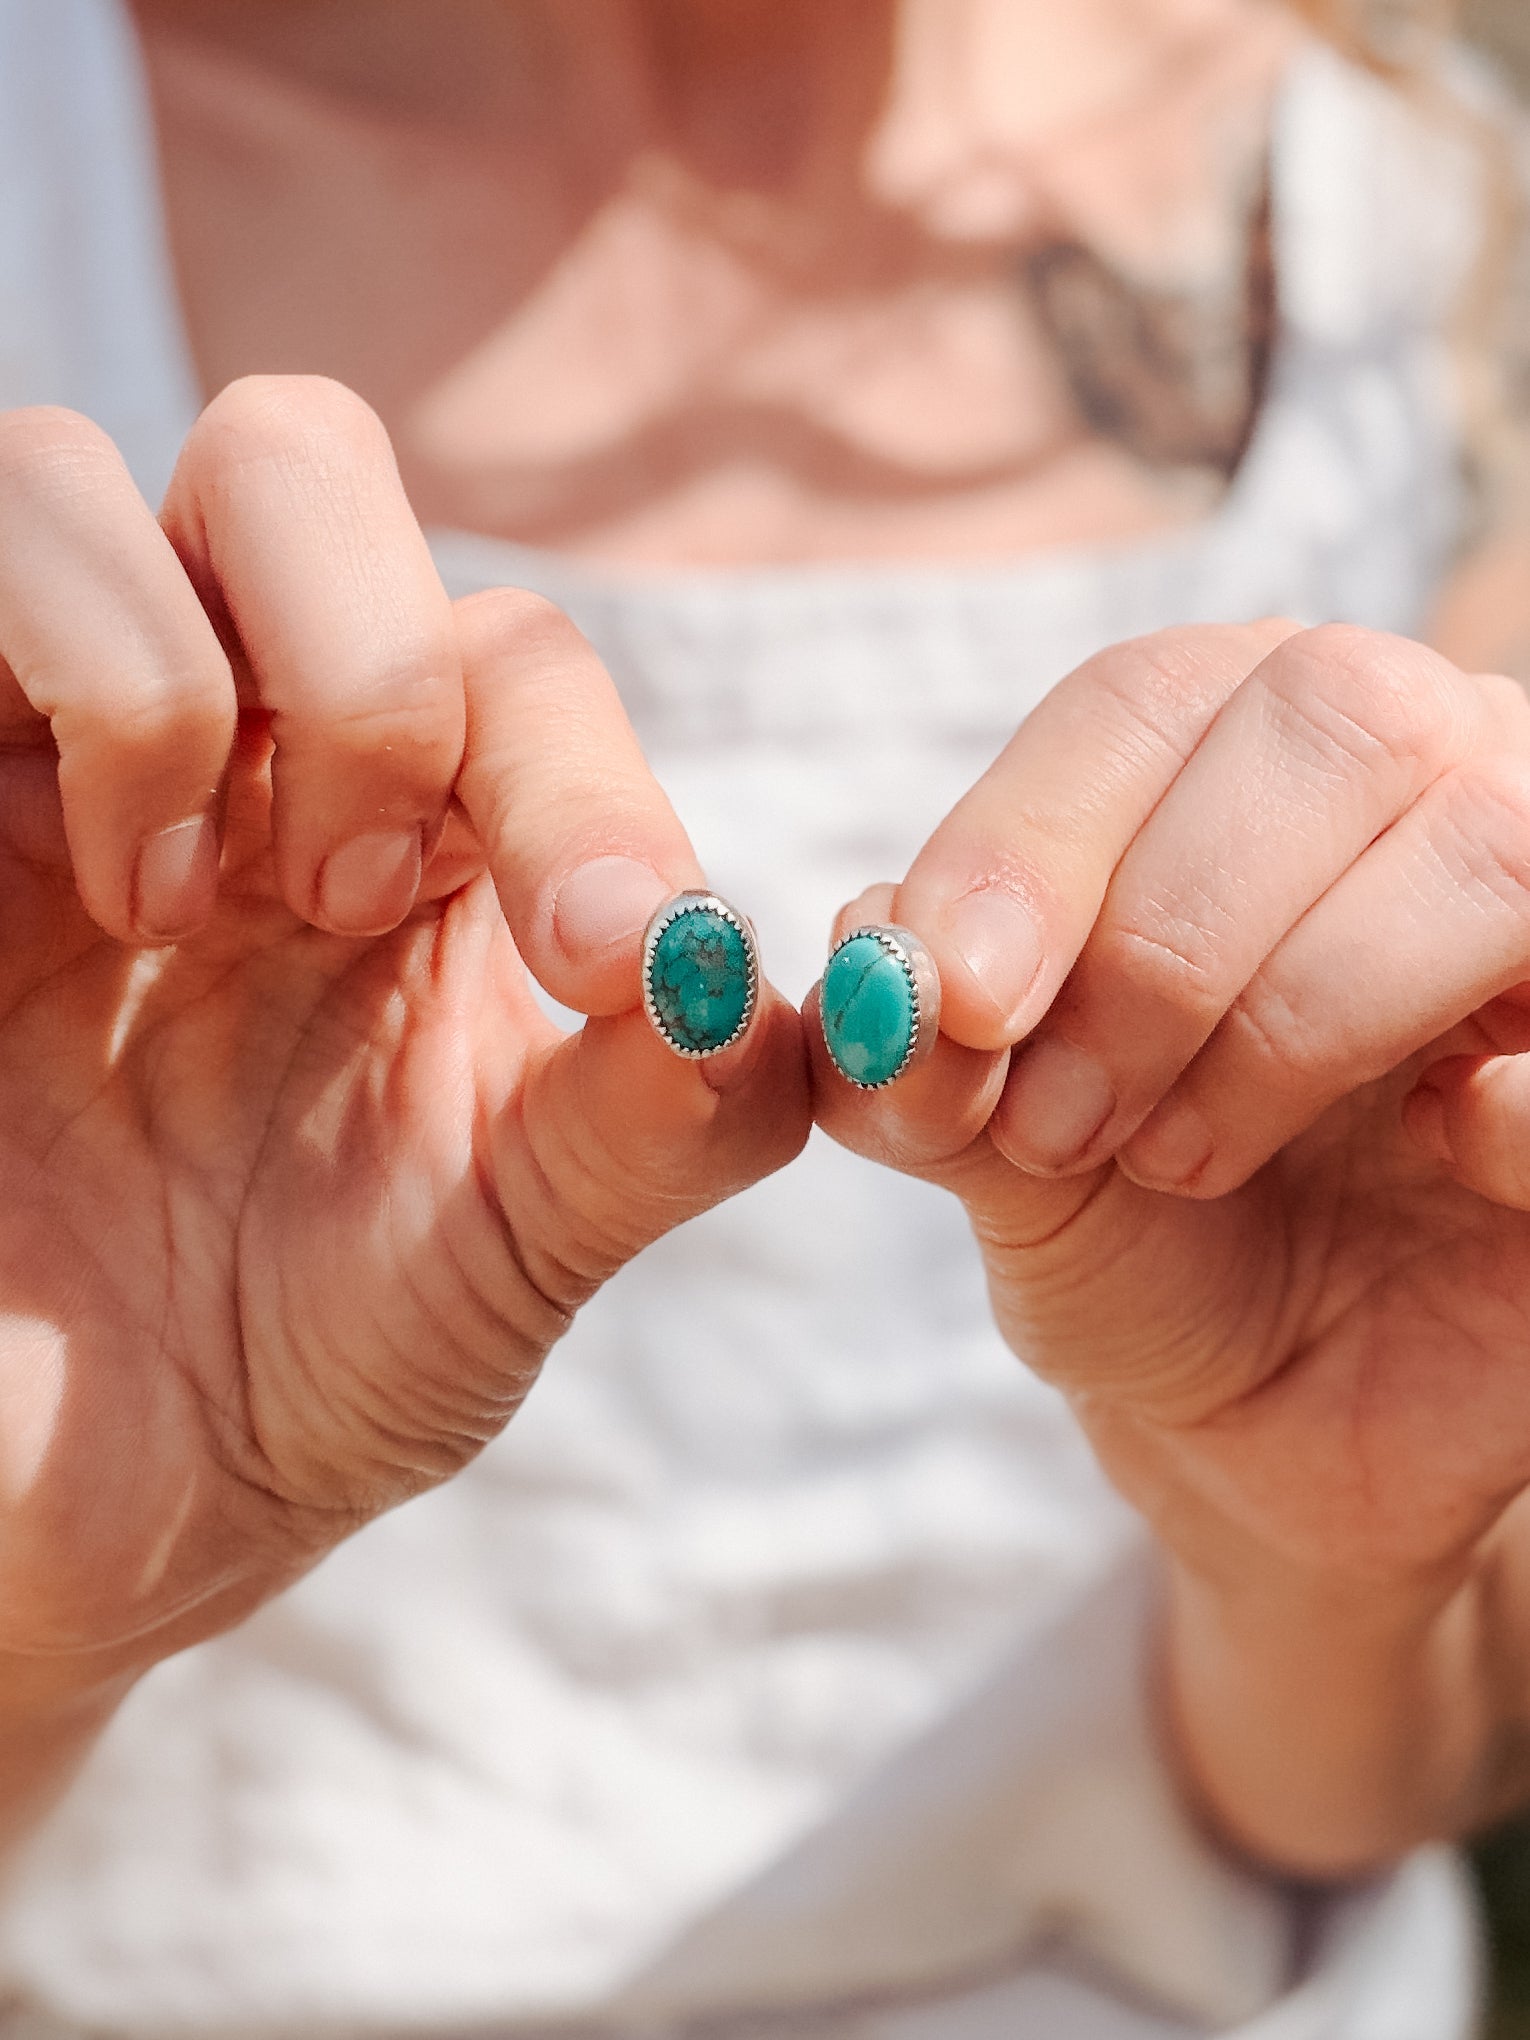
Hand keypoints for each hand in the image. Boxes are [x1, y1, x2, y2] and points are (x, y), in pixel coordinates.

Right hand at [0, 379, 807, 1682]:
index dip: (584, 785)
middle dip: (373, 670)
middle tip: (352, 903)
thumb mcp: (514, 1254)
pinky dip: (80, 668)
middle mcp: (221, 750)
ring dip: (186, 678)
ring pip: (86, 479)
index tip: (610, 964)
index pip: (511, 662)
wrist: (69, 1511)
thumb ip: (664, 1116)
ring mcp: (36, 752)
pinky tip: (106, 890)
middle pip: (298, 463)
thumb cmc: (289, 1371)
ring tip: (190, 909)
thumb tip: (769, 976)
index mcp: (403, 835)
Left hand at [810, 621, 1529, 1592]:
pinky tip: (1435, 1152)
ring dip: (1294, 1015)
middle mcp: (1421, 772)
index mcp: (1239, 748)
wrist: (1282, 1417)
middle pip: (1328, 720)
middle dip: (1162, 938)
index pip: (1145, 698)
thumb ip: (923, 1056)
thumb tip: (871, 960)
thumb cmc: (1143, 1240)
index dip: (1034, 839)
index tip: (955, 1001)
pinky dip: (1507, 1101)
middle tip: (1060, 1120)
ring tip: (1180, 1160)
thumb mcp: (996, 1155)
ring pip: (1480, 846)